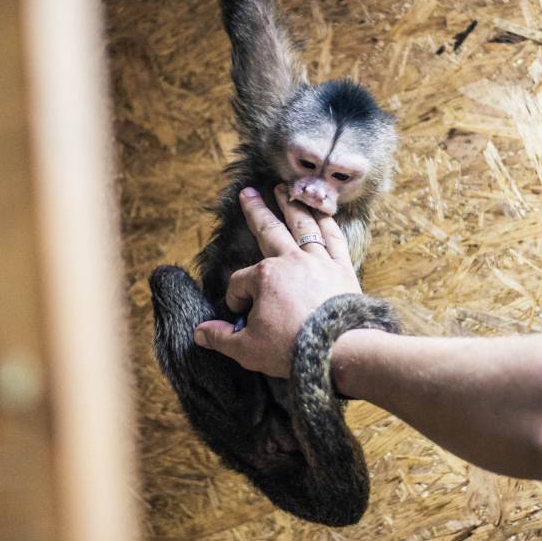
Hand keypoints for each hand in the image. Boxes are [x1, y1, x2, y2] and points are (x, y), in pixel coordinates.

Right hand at [194, 184, 361, 376]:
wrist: (341, 350)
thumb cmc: (291, 348)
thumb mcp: (247, 349)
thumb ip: (221, 338)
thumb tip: (199, 333)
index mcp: (264, 277)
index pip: (240, 282)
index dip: (235, 299)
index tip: (240, 317)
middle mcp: (291, 260)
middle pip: (268, 230)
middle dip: (256, 211)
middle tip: (248, 192)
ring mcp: (319, 261)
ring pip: (302, 225)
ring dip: (291, 206)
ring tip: (283, 189)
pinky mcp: (341, 268)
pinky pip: (334, 238)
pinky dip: (328, 223)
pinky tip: (323, 213)